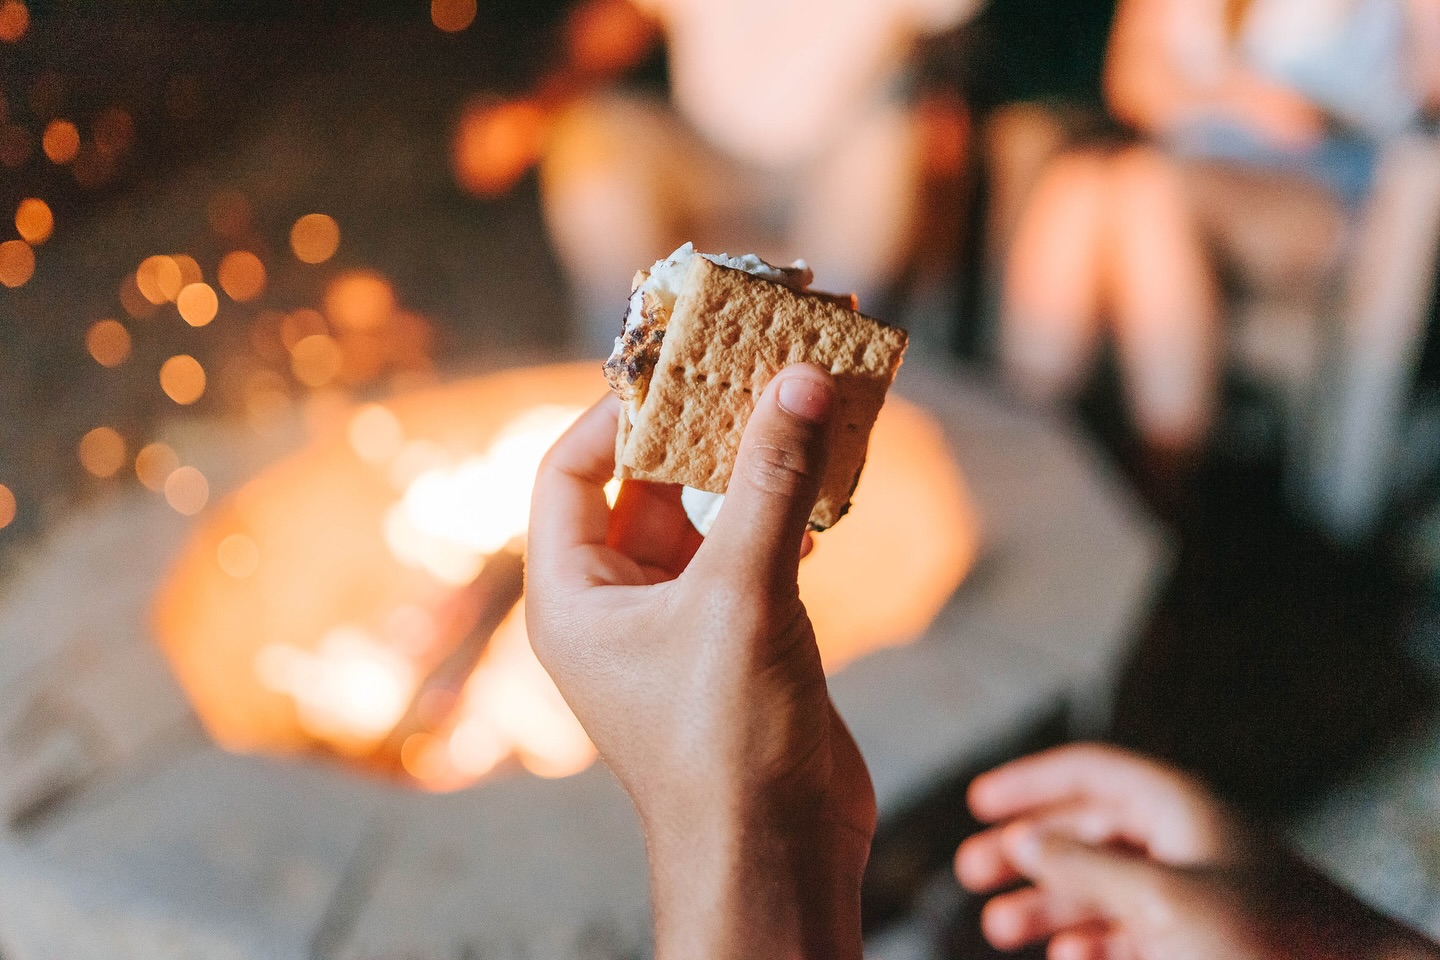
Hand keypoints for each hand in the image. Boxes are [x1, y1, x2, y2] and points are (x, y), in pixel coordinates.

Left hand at [526, 365, 875, 959]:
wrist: (779, 858)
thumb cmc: (728, 748)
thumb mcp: (744, 600)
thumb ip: (770, 486)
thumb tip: (798, 379)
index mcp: (573, 596)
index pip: (570, 470)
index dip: (617, 410)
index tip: (680, 360)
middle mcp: (615, 603)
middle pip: (646, 482)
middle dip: (700, 424)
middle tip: (755, 358)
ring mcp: (678, 621)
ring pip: (707, 513)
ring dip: (752, 460)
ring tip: (803, 398)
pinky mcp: (738, 637)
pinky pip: (752, 547)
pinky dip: (785, 508)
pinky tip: (827, 478)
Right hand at [955, 745, 1439, 959]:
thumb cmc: (1267, 939)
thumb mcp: (1163, 900)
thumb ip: (1087, 867)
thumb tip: (1024, 838)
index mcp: (1176, 807)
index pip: (1088, 770)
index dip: (1028, 781)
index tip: (975, 802)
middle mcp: (1182, 839)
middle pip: (1087, 828)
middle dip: (1027, 850)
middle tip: (971, 872)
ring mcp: (1196, 890)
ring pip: (1104, 885)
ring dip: (1050, 904)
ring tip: (999, 928)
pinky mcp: (1206, 939)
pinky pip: (1132, 928)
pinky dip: (1093, 940)